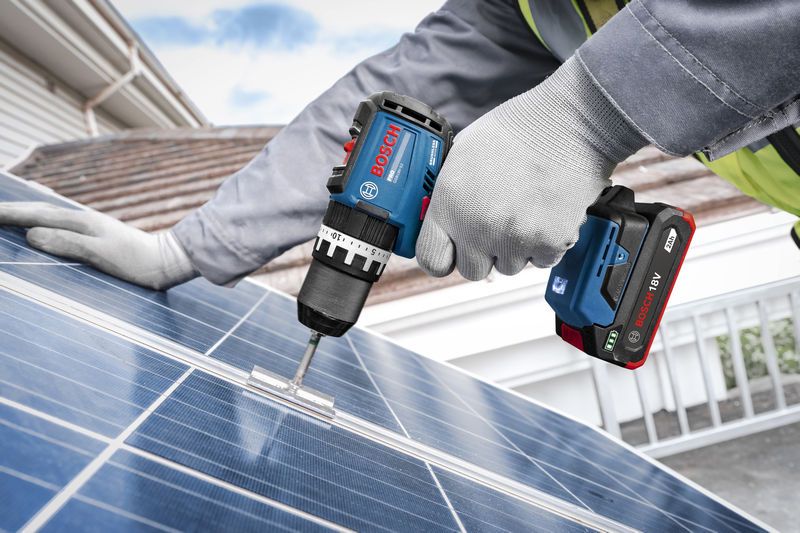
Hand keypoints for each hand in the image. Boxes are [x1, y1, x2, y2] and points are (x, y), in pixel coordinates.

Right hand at [0, 202, 196, 289]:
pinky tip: (40, 227)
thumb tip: (31, 235)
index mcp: (80, 221)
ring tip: (6, 215)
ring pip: (48, 217)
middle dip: (10, 211)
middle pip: (38, 211)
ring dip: (24, 215)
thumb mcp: (101, 254)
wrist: (168, 261)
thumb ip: (67, 243)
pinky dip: (42, 223)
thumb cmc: (137, 261)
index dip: (7, 214)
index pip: (34, 215)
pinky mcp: (95, 239)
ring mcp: (89, 228)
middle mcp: (83, 220)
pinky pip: (59, 226)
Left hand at [416, 57, 646, 279]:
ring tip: (524, 210)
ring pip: (509, 267)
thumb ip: (450, 195)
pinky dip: (544, 244)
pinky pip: (541, 261)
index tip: (452, 251)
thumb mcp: (463, 153)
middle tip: (495, 227)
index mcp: (450, 205)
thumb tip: (445, 218)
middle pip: (472, 270)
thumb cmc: (517, 130)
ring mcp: (514, 239)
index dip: (442, 256)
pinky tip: (544, 213)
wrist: (568, 125)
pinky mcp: (548, 244)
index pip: (431, 258)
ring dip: (515, 247)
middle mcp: (478, 228)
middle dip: (482, 253)